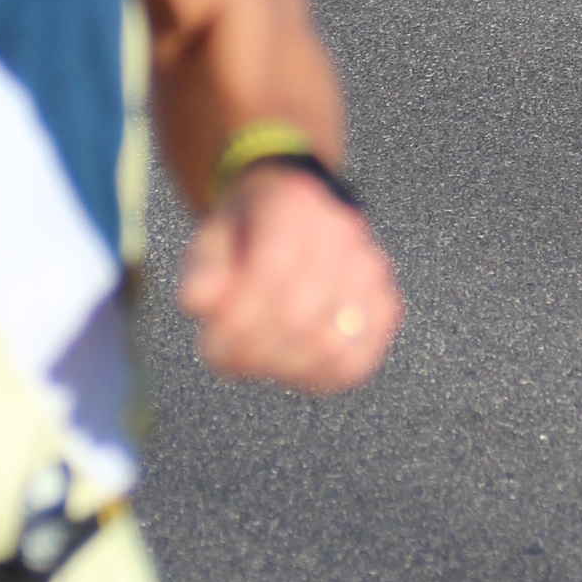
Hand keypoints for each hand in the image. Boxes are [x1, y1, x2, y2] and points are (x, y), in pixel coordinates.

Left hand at [176, 164, 402, 391]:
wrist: (295, 214)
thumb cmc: (244, 235)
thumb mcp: (210, 239)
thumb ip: (201, 269)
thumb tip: (196, 302)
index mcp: (292, 204)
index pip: (270, 274)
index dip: (236, 321)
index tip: (208, 341)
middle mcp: (341, 232)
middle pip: (298, 316)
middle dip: (252, 351)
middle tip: (226, 359)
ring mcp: (370, 269)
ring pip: (330, 345)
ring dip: (282, 368)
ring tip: (256, 363)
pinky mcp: (385, 305)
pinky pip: (356, 361)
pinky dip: (317, 376)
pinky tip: (288, 368)